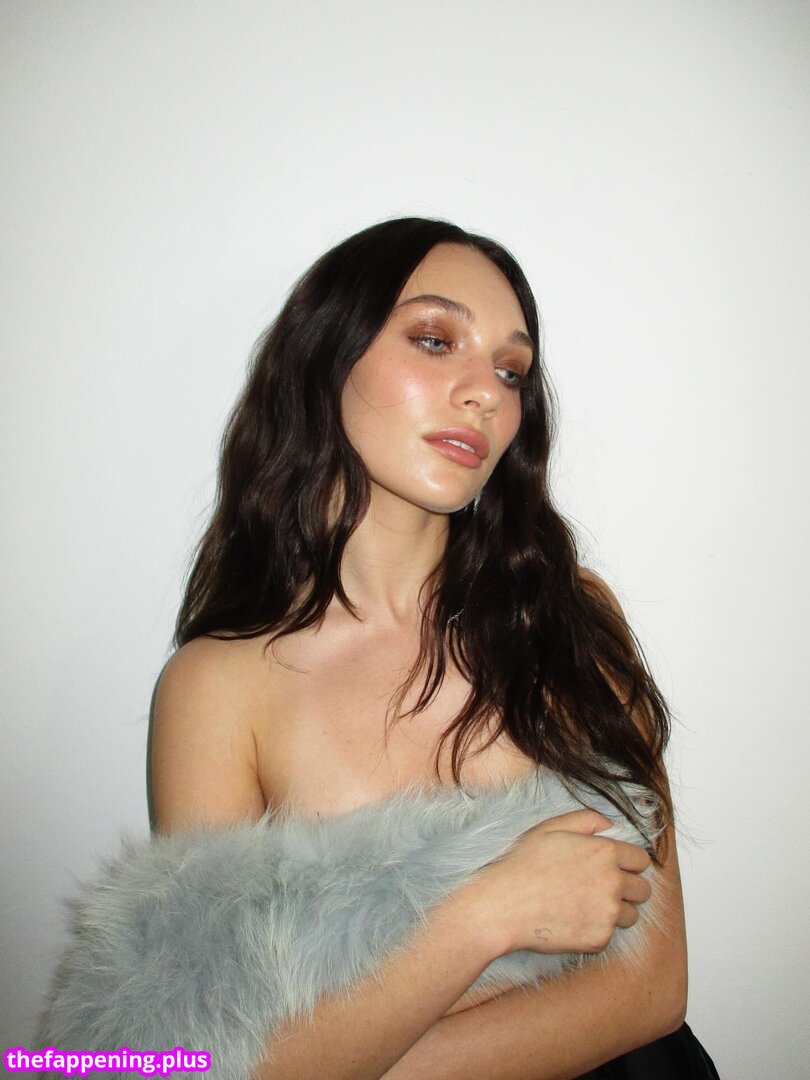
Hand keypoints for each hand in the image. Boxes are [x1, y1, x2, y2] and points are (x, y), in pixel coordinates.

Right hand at [469, 808, 652, 956]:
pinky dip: (597, 928)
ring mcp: (608, 913)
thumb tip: (610, 824)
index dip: (629, 863)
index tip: (615, 868)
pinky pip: (610, 933)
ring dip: (617, 910)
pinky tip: (573, 920)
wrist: (502, 906)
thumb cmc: (522, 864)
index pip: (641, 860)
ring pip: (631, 914)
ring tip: (587, 905)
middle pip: (642, 890)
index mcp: (605, 852)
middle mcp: (613, 882)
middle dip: (628, 888)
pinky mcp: (599, 938)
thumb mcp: (550, 828)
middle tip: (602, 888)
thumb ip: (586, 820)